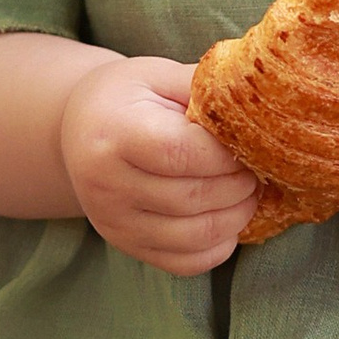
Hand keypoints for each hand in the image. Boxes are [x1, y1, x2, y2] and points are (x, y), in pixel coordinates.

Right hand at [60, 56, 255, 271]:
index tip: (249, 143)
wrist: (78, 130)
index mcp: (113, 133)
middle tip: (257, 169)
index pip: (181, 153)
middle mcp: (106, 185)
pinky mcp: (126, 245)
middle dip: (239, 186)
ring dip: (236, 217)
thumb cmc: (127, 97)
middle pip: (192, 198)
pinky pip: (185, 263)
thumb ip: (205, 88)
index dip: (225, 154)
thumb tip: (260, 104)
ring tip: (249, 193)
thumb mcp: (159, 75)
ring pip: (194, 236)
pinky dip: (219, 247)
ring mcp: (113, 222)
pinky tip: (228, 220)